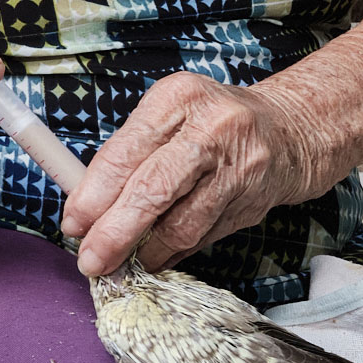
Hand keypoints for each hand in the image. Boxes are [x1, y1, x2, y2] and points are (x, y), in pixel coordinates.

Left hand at [61, 72, 320, 276]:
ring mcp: (238, 167)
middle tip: (90, 260)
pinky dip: (174, 251)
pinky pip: (204, 236)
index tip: (74, 223)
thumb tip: (84, 205)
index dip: (93, 195)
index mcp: (176, 99)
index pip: (124, 153)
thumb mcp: (168, 115)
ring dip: (146, 251)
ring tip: (122, 263)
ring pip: (181, 223)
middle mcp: (211, 129)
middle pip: (152, 190)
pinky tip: (156, 256)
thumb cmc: (210, 123)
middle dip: (114, 232)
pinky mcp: (253, 201)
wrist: (288, 130)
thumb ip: (128, 153)